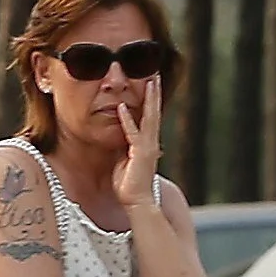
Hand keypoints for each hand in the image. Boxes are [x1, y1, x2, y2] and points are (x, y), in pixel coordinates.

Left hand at [113, 78, 163, 214]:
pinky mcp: (140, 154)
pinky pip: (132, 134)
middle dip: (155, 93)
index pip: (149, 116)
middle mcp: (151, 142)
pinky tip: (120, 108)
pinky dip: (127, 121)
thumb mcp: (124, 160)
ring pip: (150, 118)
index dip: (151, 99)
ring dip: (150, 99)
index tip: (151, 82)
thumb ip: (124, 146)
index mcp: (147, 142)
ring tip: (150, 81)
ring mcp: (147, 147)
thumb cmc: (129, 184)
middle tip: (156, 74)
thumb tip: (120, 136)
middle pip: (154, 112)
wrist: (137, 202)